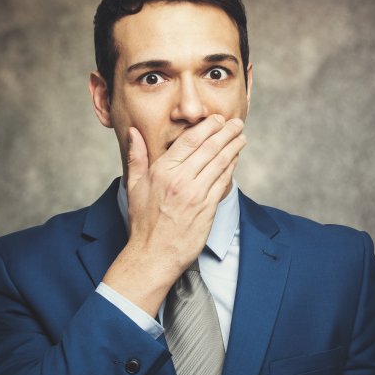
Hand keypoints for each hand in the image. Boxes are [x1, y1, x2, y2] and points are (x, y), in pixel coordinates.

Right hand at [102, 115, 246, 315]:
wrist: (153, 254)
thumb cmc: (143, 221)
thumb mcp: (133, 185)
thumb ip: (136, 156)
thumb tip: (133, 132)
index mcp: (162, 171)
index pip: (190, 140)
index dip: (207, 127)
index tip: (217, 119)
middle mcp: (181, 180)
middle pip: (210, 148)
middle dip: (226, 132)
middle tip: (236, 123)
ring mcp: (196, 195)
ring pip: (220, 163)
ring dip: (233, 147)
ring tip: (241, 137)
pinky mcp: (208, 209)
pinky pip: (223, 182)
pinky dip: (231, 168)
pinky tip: (235, 159)